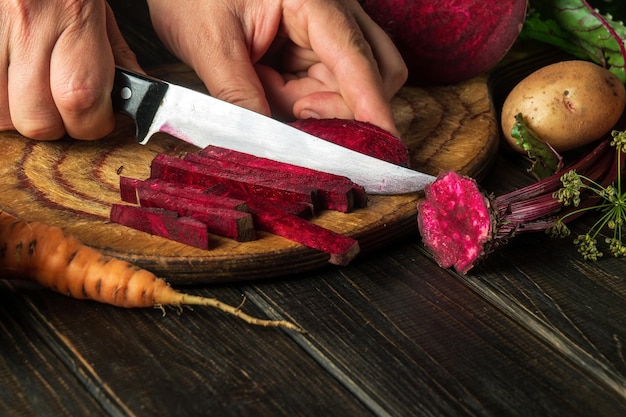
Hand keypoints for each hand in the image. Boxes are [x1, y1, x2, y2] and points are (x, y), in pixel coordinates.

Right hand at [0, 0, 141, 139]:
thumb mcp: (102, 10)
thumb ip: (118, 58)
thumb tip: (133, 101)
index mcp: (74, 17)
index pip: (80, 100)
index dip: (92, 125)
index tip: (98, 120)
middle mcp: (29, 23)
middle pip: (35, 118)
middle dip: (55, 127)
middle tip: (65, 113)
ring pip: (0, 111)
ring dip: (20, 115)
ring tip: (36, 96)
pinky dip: (0, 97)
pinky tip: (15, 84)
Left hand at [146, 0, 406, 135]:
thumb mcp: (211, 43)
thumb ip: (239, 94)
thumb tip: (263, 144)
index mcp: (313, 0)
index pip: (357, 60)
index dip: (374, 107)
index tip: (384, 146)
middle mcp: (332, 11)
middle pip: (368, 75)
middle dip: (336, 108)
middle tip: (293, 115)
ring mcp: (325, 28)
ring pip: (347, 85)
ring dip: (313, 104)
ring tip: (266, 90)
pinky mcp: (312, 43)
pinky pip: (324, 83)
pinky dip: (301, 98)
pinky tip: (269, 86)